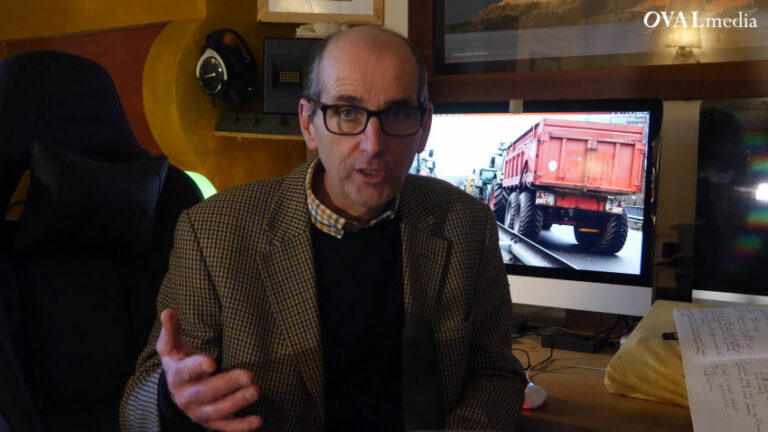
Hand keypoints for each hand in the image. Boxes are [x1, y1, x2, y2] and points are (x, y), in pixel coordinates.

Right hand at [157, 308, 261, 431]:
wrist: (175, 390)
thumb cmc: (179, 361)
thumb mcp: (171, 346)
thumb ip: (172, 330)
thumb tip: (168, 311)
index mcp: (177, 376)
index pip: (186, 372)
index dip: (198, 367)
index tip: (212, 362)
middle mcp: (186, 397)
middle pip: (206, 392)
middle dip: (228, 384)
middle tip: (249, 375)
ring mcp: (198, 412)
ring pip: (217, 411)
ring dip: (237, 403)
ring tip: (256, 391)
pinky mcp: (210, 422)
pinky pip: (225, 427)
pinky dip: (241, 426)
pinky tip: (257, 420)